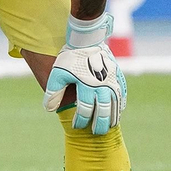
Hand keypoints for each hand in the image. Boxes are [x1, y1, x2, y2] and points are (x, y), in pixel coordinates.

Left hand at [42, 15, 127, 134]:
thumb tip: (49, 109)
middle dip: (99, 124)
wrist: (86, 38)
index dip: (80, 120)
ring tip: (109, 126)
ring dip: (112, 117)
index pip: (85, 110)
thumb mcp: (57, 73)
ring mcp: (111, 81)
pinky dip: (120, 105)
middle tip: (96, 133)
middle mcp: (101, 85)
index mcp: (86, 85)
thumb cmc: (70, 57)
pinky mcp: (117, 76)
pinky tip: (117, 111)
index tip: (77, 126)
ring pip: (115, 105)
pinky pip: (121, 94)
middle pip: (103, 111)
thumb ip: (53, 92)